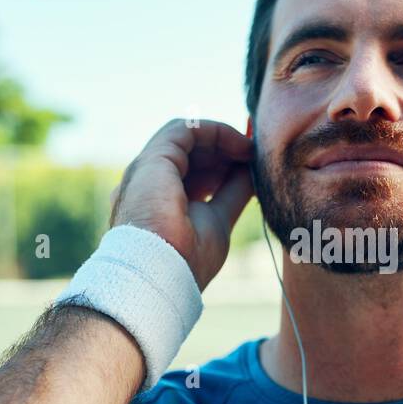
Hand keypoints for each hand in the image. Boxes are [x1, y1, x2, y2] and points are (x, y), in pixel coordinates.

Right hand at [108, 118, 253, 290]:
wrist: (161, 273)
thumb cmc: (185, 259)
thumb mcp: (218, 219)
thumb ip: (232, 193)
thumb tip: (251, 171)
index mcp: (157, 200)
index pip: (191, 171)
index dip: (223, 164)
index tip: (251, 165)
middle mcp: (147, 182)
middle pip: (190, 153)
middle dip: (225, 151)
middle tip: (256, 156)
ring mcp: (146, 169)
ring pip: (187, 138)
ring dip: (223, 139)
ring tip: (251, 150)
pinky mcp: (152, 159)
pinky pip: (185, 130)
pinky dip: (216, 131)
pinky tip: (240, 145)